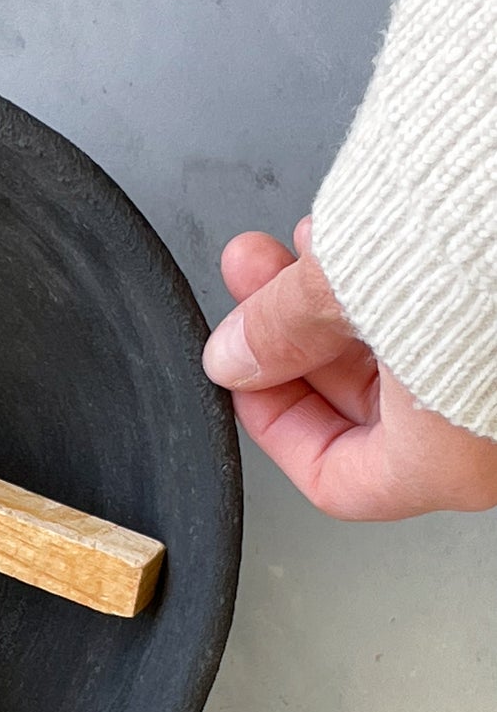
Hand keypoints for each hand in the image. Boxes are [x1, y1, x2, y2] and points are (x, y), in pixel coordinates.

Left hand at [202, 219, 496, 518]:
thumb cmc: (485, 245)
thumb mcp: (346, 289)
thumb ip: (280, 331)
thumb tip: (239, 354)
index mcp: (454, 461)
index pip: (340, 482)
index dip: (276, 426)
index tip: (242, 374)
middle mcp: (495, 433)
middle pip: (370, 408)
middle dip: (298, 335)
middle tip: (254, 284)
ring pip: (409, 353)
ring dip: (339, 296)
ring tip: (295, 243)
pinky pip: (452, 318)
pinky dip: (398, 281)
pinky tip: (363, 229)